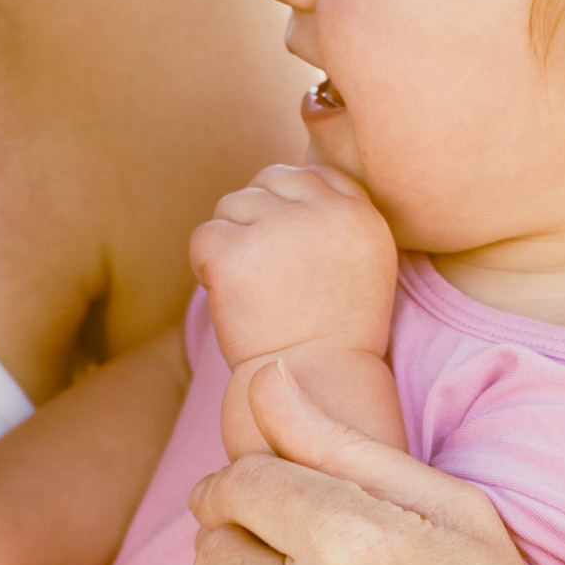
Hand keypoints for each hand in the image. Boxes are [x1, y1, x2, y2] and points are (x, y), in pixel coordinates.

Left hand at [187, 162, 399, 371]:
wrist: (311, 389)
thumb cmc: (331, 335)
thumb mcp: (360, 265)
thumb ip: (333, 217)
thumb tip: (278, 183)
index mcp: (361, 213)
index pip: (311, 174)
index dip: (289, 206)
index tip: (289, 253)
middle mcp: (325, 213)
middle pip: (268, 181)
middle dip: (258, 218)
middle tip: (265, 274)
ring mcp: (278, 230)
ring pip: (232, 204)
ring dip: (232, 241)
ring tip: (254, 290)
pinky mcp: (235, 255)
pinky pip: (203, 237)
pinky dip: (206, 267)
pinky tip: (229, 298)